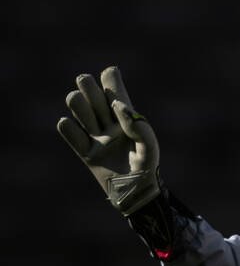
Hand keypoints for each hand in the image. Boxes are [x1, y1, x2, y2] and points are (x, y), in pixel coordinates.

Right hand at [58, 67, 162, 215]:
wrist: (136, 193)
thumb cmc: (147, 168)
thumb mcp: (149, 147)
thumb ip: (139, 127)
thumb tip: (119, 107)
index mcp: (128, 119)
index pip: (117, 94)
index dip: (111, 82)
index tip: (109, 72)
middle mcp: (111, 125)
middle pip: (95, 100)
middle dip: (88, 87)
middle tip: (84, 80)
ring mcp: (97, 139)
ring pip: (82, 114)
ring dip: (77, 103)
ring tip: (75, 97)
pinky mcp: (87, 154)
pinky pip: (73, 138)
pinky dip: (67, 129)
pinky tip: (65, 122)